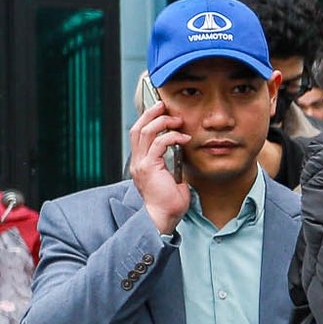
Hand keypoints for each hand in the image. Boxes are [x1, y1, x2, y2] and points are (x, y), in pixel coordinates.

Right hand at [129, 103, 190, 233]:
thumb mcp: (172, 177)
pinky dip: (171, 137)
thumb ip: (173, 163)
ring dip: (161, 122)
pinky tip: (183, 138)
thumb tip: (182, 152)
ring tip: (176, 119)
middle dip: (150, 114)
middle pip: (137, 128)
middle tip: (163, 105)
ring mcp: (141, 164)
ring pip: (144, 132)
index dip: (148, 121)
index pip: (139, 135)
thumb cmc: (170, 201)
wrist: (164, 217)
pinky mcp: (149, 167)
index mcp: (141, 163)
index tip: (161, 112)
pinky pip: (158, 144)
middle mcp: (137, 162)